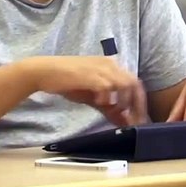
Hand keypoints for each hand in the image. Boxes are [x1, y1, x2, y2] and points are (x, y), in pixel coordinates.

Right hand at [28, 56, 147, 126]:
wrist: (46, 72)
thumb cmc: (68, 83)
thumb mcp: (92, 97)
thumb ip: (109, 108)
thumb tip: (124, 122)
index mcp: (112, 67)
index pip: (135, 83)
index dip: (139, 103)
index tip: (139, 120)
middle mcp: (110, 64)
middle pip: (135, 84)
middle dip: (137, 105)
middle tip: (134, 122)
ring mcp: (101, 68)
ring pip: (125, 84)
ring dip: (124, 102)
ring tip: (116, 113)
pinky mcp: (90, 74)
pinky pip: (107, 87)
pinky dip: (108, 98)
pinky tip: (100, 104)